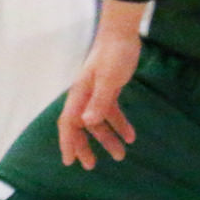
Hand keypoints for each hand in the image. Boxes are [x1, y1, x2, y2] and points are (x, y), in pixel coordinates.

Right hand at [56, 28, 140, 168]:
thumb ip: (99, 101)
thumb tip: (87, 122)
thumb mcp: (108, 79)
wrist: (122, 33)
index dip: (68, 142)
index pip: (69, 123)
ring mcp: (96, 93)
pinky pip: (111, 112)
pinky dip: (120, 124)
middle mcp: (85, 96)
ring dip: (107, 138)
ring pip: (98, 122)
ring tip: (120, 156)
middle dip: (85, 146)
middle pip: (80, 126)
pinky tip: (131, 136)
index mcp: (80, 94)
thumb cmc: (113, 54)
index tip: (70, 161)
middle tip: (91, 166)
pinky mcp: (109, 89)